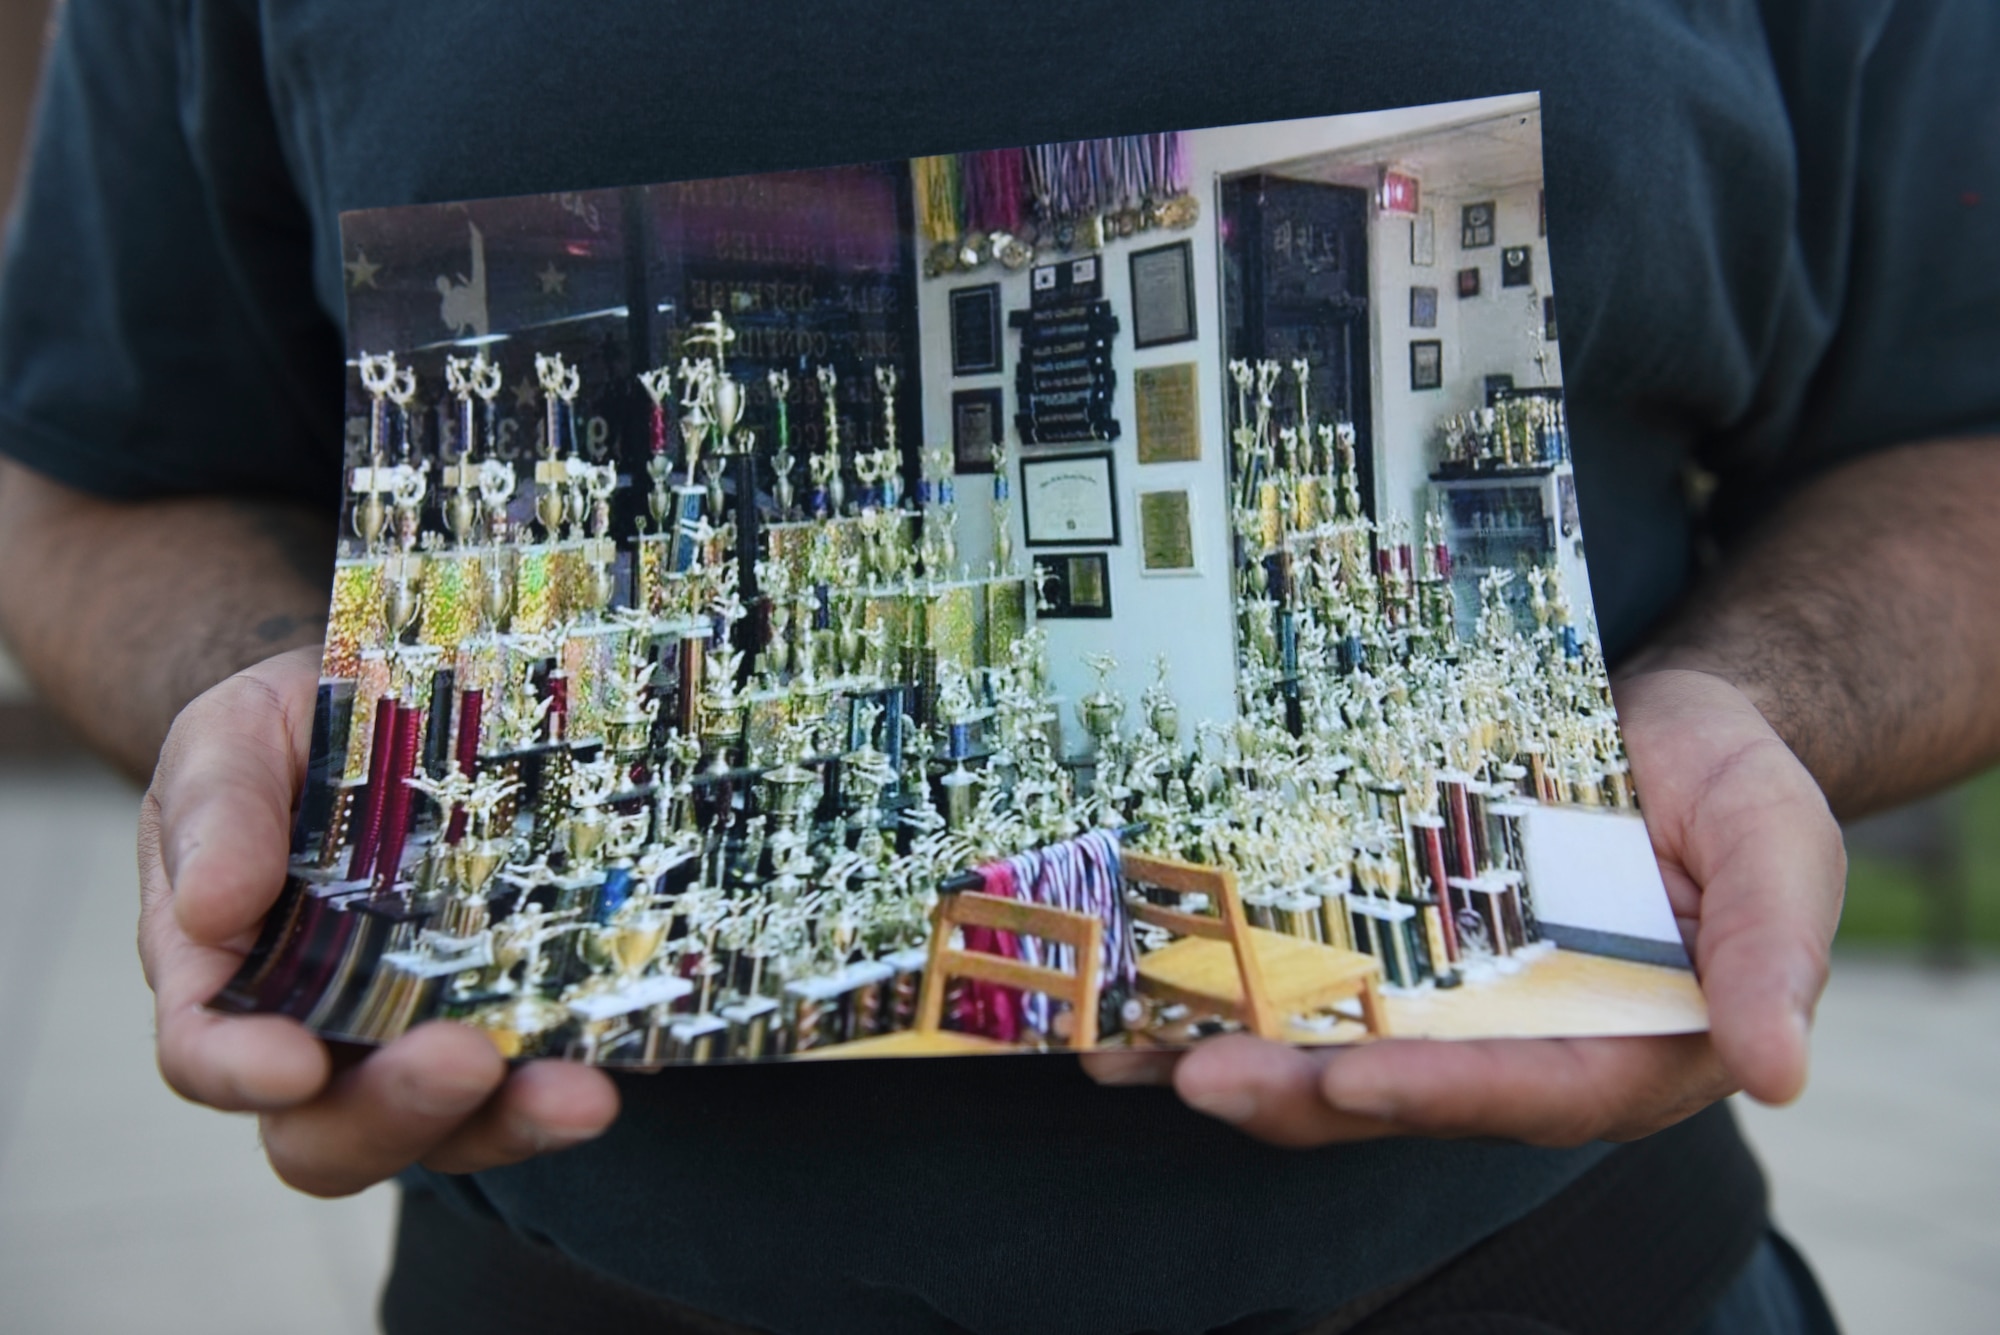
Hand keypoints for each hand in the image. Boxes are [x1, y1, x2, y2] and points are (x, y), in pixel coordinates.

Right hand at [137, 646, 618, 1195]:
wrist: (401, 703)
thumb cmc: (296, 733)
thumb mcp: (234, 737)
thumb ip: (217, 809)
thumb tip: (209, 908)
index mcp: (229, 973)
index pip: (209, 1052)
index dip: (240, 1072)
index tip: (293, 1066)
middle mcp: (321, 1031)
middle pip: (330, 1130)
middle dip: (397, 1111)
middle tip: (466, 1059)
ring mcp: (423, 1035)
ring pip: (451, 1129)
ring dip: (512, 1120)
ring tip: (580, 1093)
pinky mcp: (514, 1015)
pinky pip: (539, 1075)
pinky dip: (576, 1075)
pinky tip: (621, 1056)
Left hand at [1081, 669, 1844, 1147]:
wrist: (1666, 729)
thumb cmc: (1733, 789)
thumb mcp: (1778, 846)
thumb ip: (1773, 953)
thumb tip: (1780, 1069)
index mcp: (1626, 1049)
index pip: (1530, 1091)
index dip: (1439, 1091)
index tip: (1350, 1081)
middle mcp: (1520, 1046)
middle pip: (1399, 1089)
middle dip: (1293, 1089)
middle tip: (1197, 1072)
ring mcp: (1445, 1005)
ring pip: (1328, 1050)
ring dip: (1228, 1053)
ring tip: (1126, 1042)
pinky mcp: (1394, 954)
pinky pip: (1304, 983)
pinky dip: (1224, 989)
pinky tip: (1138, 985)